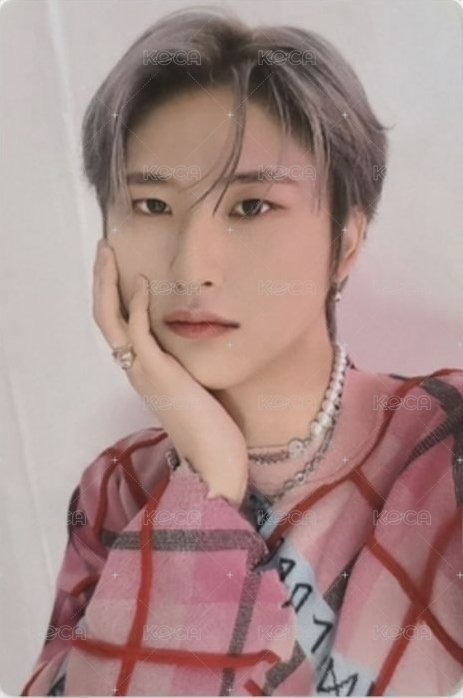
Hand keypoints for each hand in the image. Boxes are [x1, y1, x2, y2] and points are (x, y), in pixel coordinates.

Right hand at [92, 238, 248, 507]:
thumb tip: (203, 346)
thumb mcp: (197, 390)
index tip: (119, 267)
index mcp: (144, 372)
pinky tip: (144, 283)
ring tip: (109, 254)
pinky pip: (138, 332)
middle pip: (105, 318)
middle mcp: (136, 370)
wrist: (214, 465)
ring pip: (110, 320)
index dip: (114, 296)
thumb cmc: (211, 432)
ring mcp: (144, 371)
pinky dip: (136, 305)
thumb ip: (189, 366)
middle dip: (101, 282)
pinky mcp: (160, 373)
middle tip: (103, 250)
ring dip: (108, 283)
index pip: (118, 327)